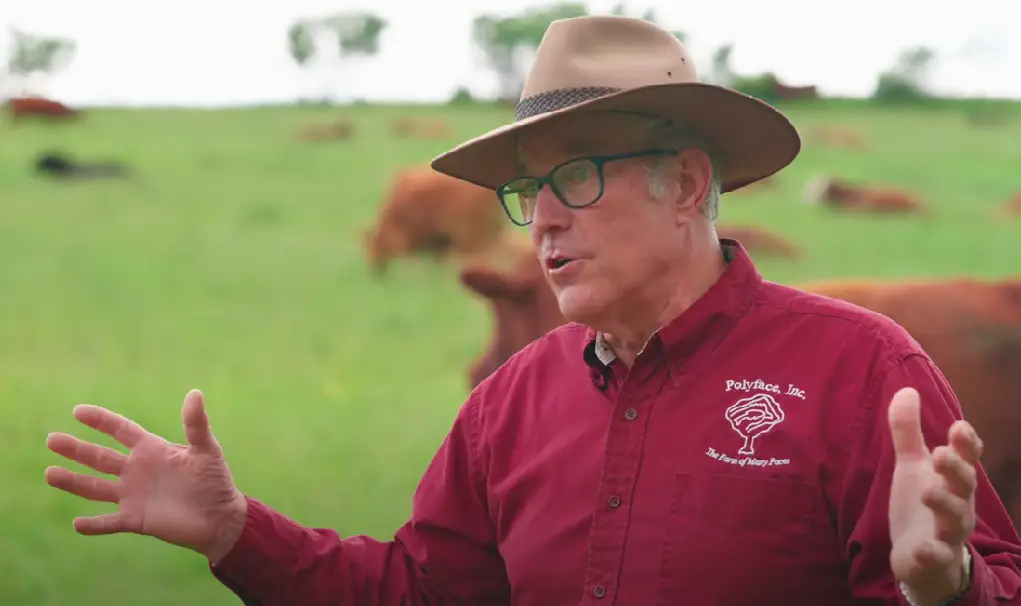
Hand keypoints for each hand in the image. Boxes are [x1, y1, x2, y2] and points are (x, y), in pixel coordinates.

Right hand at [44, 389, 247, 562]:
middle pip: (100, 457)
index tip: (78, 411)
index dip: (101, 420)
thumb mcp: (206, 450)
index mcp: (152, 450)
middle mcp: (137, 471)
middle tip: (51, 439)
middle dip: (76, 449)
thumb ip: (196, 425)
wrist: (221, 518)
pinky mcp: (136, 519)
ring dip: (74, 481)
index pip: (121, 431)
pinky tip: (76, 523)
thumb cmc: (216, 481)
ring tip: (50, 473)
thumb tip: (195, 393)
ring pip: (96, 488)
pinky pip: (110, 522)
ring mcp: (134, 495)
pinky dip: (94, 525)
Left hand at [888, 387, 980, 604]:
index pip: (967, 458)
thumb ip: (908, 430)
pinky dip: (932, 552)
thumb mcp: (912, 465)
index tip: (959, 427)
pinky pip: (938, 556)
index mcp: (952, 478)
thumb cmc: (923, 503)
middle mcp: (957, 502)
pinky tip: (921, 548)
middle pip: (965, 484)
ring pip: (956, 519)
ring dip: (945, 504)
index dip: (967, 444)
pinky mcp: (934, 558)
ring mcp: (948, 532)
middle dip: (956, 469)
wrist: (923, 556)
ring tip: (930, 492)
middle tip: (941, 454)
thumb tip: (907, 389)